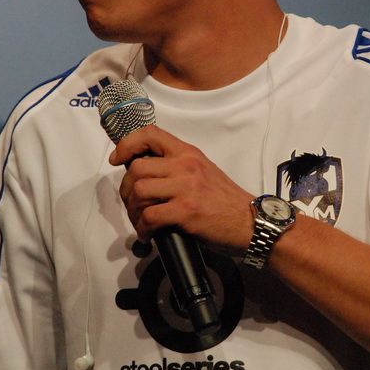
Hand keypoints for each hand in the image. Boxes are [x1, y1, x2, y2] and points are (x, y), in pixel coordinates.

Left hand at [110, 125, 253, 253]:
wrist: (251, 222)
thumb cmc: (226, 201)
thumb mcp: (203, 171)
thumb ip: (177, 167)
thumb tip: (145, 174)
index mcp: (188, 153)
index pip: (150, 134)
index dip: (127, 144)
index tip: (118, 159)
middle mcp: (185, 165)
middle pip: (137, 168)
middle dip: (126, 190)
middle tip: (133, 205)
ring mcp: (185, 188)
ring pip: (139, 191)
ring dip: (133, 211)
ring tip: (141, 222)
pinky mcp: (186, 211)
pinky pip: (149, 216)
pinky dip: (143, 229)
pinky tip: (149, 235)